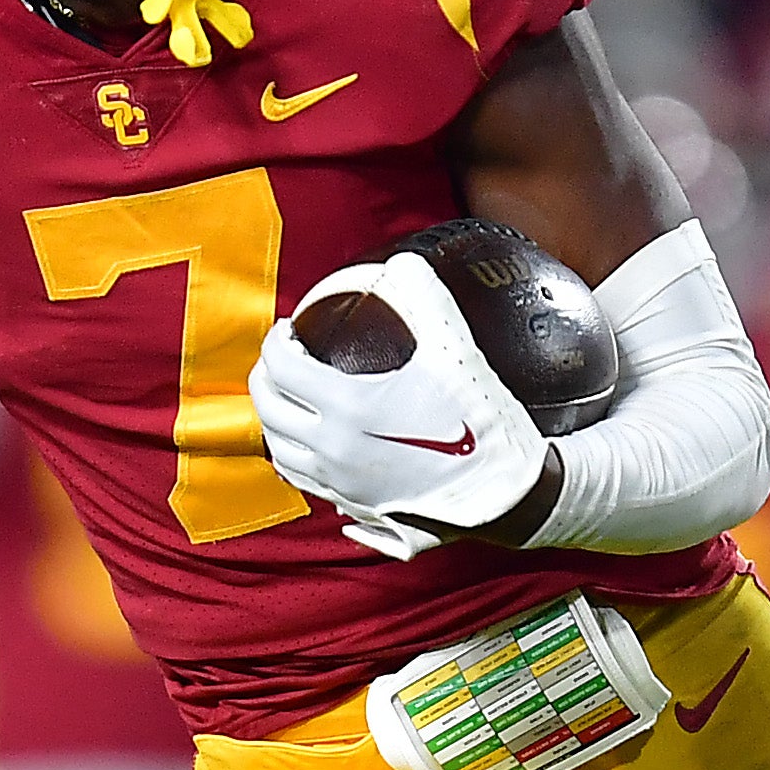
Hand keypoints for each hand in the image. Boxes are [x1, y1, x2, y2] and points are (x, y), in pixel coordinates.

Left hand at [248, 256, 549, 552]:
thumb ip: (424, 299)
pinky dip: (293, 454)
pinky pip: (303, 480)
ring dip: (274, 418)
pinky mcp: (354, 506)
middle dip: (264, 376)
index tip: (289, 329)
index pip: (282, 367)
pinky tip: (310, 443)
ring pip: (279, 449)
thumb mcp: (454, 350)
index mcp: (348, 407)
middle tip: (279, 357)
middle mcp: (333, 449)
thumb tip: (405, 263)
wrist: (505, 495)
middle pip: (268, 408)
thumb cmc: (480, 423)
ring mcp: (340, 483)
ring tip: (288, 398)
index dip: (277, 340)